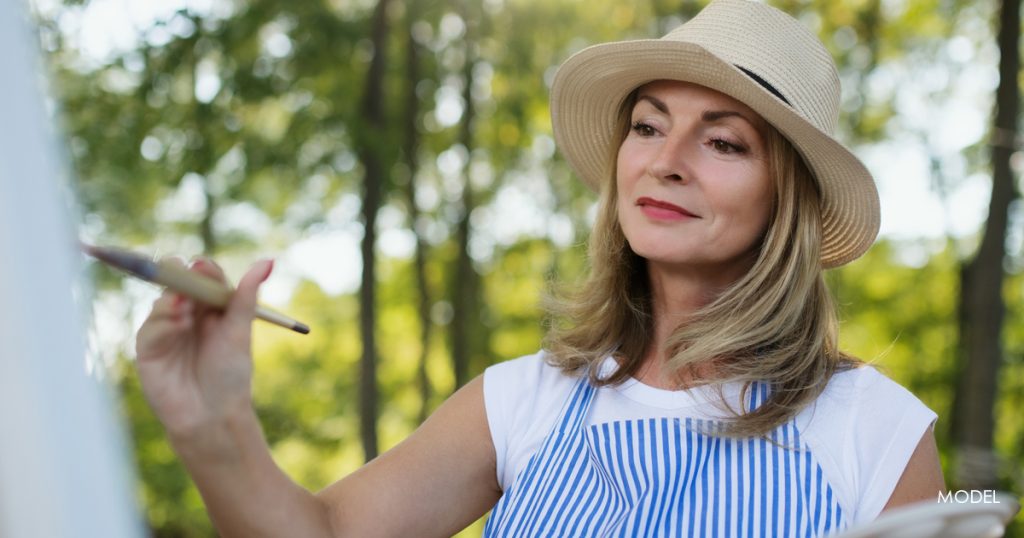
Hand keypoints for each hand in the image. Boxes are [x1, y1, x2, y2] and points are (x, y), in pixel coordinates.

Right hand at [135, 257, 273, 439]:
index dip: (203, 269)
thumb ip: (247, 295)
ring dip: (174, 299)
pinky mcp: (149, 347)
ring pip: (162, 300)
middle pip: (177, 281)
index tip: (205, 268)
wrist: (213, 414)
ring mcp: (165, 328)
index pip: (203, 276)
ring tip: (187, 308)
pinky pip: (151, 326)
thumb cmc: (230, 374)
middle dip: (180, 275)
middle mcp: (186, 312)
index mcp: (210, 306)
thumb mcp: (240, 330)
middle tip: (188, 274)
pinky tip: (178, 322)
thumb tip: (268, 261)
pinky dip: (164, 321)